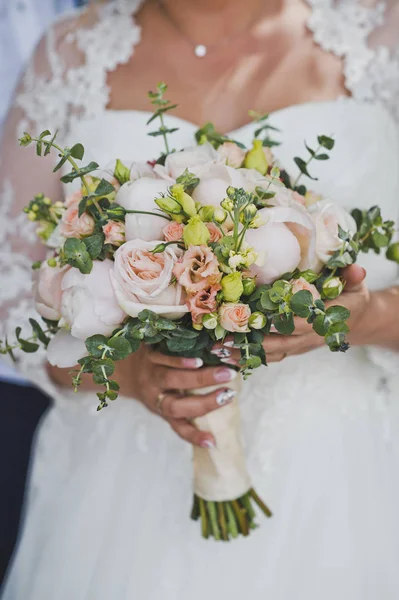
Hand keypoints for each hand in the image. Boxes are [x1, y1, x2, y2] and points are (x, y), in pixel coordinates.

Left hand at [48, 344, 237, 447]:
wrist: (116, 366)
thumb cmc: (149, 384)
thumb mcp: (162, 399)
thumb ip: (186, 402)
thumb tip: (219, 407)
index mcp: (161, 409)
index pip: (179, 427)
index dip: (194, 436)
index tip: (214, 442)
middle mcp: (155, 395)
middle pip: (178, 406)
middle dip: (206, 403)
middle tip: (230, 395)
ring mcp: (151, 375)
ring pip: (174, 380)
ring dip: (200, 378)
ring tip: (223, 373)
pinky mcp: (148, 356)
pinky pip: (163, 359)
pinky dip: (180, 361)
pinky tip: (196, 360)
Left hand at [213, 265, 369, 363]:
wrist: (357, 321)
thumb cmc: (353, 298)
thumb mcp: (357, 285)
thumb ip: (354, 277)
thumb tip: (357, 268)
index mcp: (324, 319)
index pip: (302, 322)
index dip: (283, 322)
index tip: (260, 321)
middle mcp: (310, 336)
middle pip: (280, 342)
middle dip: (254, 342)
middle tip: (227, 339)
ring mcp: (300, 344)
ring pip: (272, 352)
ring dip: (247, 352)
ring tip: (220, 350)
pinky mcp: (293, 348)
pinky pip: (272, 356)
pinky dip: (252, 357)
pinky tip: (229, 356)